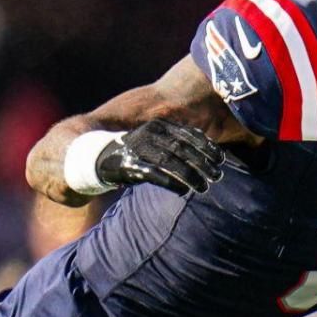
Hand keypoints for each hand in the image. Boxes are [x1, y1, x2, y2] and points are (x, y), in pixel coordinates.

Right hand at [96, 120, 224, 194]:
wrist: (95, 157)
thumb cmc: (134, 152)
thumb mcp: (156, 142)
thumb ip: (176, 145)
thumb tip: (206, 156)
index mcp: (158, 125)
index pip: (189, 134)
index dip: (207, 147)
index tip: (221, 159)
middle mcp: (149, 134)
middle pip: (183, 149)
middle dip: (203, 163)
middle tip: (218, 176)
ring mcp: (138, 148)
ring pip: (171, 162)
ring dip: (190, 176)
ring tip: (204, 187)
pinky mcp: (129, 165)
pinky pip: (154, 174)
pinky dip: (171, 183)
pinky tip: (183, 191)